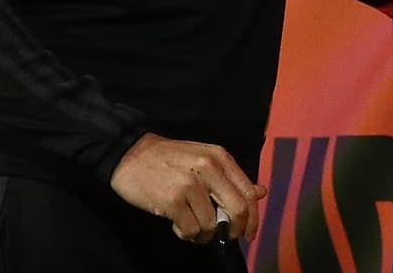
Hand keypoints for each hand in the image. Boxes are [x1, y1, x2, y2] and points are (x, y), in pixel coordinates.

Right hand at [110, 132, 265, 243]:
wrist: (131, 154)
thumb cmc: (169, 159)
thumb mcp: (204, 159)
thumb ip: (230, 177)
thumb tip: (260, 192)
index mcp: (219, 157)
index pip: (248, 192)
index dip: (252, 218)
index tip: (248, 234)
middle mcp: (209, 168)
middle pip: (237, 209)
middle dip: (234, 230)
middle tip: (224, 237)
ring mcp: (190, 184)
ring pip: (212, 225)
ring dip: (203, 233)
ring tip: (190, 224)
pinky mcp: (173, 200)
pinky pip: (190, 231)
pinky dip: (186, 234)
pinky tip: (177, 224)